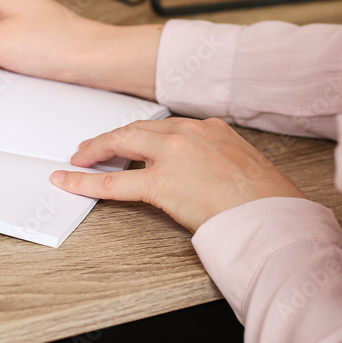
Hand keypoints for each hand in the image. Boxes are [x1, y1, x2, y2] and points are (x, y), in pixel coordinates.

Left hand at [51, 118, 305, 231]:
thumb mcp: (243, 165)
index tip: (132, 138)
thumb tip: (202, 173)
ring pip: (121, 144)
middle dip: (112, 137)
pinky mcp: (160, 182)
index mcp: (211, 128)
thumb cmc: (266, 200)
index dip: (142, 133)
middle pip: (137, 128)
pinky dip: (85, 181)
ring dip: (96, 150)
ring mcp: (172, 154)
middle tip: (92, 147)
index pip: (165, 126)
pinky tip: (69, 180)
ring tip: (79, 160)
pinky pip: (113, 181)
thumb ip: (216, 159)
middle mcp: (189, 133)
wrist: (272, 216)